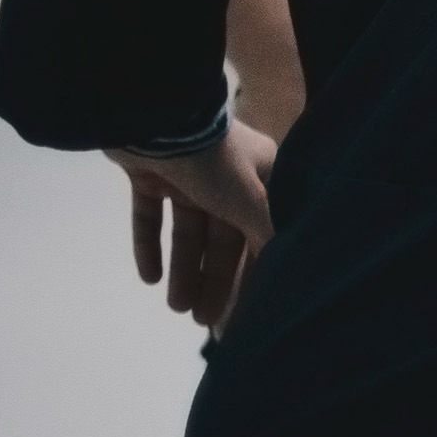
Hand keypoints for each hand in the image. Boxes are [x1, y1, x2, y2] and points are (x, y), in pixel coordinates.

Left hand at [110, 122, 279, 331]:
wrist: (156, 117)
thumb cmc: (214, 159)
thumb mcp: (251, 200)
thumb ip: (267, 237)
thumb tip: (287, 272)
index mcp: (260, 178)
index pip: (259, 236)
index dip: (250, 274)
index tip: (241, 310)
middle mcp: (227, 177)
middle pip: (221, 239)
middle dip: (212, 280)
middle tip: (201, 319)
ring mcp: (186, 174)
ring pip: (187, 232)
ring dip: (183, 270)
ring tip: (176, 306)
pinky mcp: (149, 173)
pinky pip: (151, 216)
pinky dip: (150, 246)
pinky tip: (148, 278)